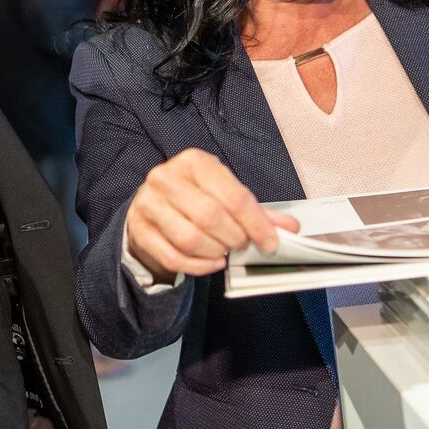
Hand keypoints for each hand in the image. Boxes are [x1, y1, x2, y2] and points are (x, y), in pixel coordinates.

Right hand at [125, 148, 298, 283]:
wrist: (153, 208)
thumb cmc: (195, 198)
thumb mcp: (225, 195)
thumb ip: (257, 212)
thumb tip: (290, 228)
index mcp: (194, 162)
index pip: (233, 195)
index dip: (256, 223)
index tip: (270, 242)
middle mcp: (167, 178)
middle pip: (211, 216)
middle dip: (234, 237)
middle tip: (243, 244)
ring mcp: (148, 203)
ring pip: (190, 238)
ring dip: (216, 251)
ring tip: (224, 251)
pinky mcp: (139, 230)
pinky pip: (173, 256)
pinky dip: (198, 266)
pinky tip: (211, 262)